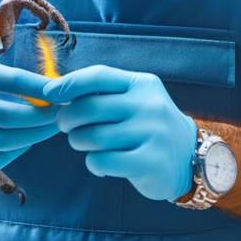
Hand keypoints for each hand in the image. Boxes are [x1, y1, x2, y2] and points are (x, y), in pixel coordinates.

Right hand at [0, 52, 61, 168]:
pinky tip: (32, 137)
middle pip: (13, 115)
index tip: (65, 89)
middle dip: (45, 115)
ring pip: (7, 139)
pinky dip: (18, 147)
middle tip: (65, 110)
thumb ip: (5, 75)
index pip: (15, 81)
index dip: (43, 87)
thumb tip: (49, 85)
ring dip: (36, 134)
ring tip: (54, 125)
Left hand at [43, 66, 196, 200]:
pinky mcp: (150, 161)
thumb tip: (57, 92)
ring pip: (92, 137)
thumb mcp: (135, 100)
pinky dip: (94, 164)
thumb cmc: (149, 127)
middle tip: (66, 127)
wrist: (191, 158)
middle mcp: (148, 105)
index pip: (98, 75)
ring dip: (79, 143)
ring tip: (86, 145)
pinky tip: (103, 164)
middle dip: (67, 119)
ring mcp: (151, 133)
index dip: (68, 84)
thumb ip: (104, 94)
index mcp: (142, 84)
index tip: (49, 94)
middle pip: (88, 108)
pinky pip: (102, 162)